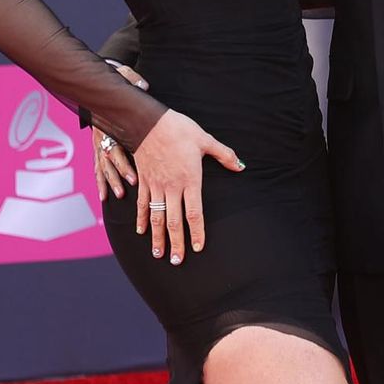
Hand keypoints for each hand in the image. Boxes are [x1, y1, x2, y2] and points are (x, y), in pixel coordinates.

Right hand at [92, 65, 147, 200]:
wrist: (98, 84)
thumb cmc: (115, 82)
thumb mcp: (124, 78)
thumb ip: (133, 82)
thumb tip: (143, 85)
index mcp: (111, 122)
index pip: (116, 146)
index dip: (124, 163)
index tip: (135, 175)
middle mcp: (102, 134)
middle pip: (108, 159)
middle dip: (118, 174)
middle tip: (128, 187)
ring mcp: (98, 141)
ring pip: (102, 165)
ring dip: (109, 181)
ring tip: (117, 195)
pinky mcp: (97, 146)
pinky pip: (98, 166)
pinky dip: (101, 181)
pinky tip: (104, 196)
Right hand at [132, 109, 244, 265]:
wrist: (149, 122)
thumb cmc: (179, 129)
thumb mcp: (205, 140)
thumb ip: (224, 154)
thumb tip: (241, 166)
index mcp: (190, 179)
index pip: (194, 213)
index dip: (196, 232)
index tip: (198, 248)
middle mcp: (172, 187)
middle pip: (174, 221)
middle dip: (176, 243)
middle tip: (176, 261)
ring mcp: (156, 185)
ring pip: (157, 217)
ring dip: (157, 237)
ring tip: (159, 254)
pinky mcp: (144, 180)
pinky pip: (143, 204)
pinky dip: (142, 219)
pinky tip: (142, 231)